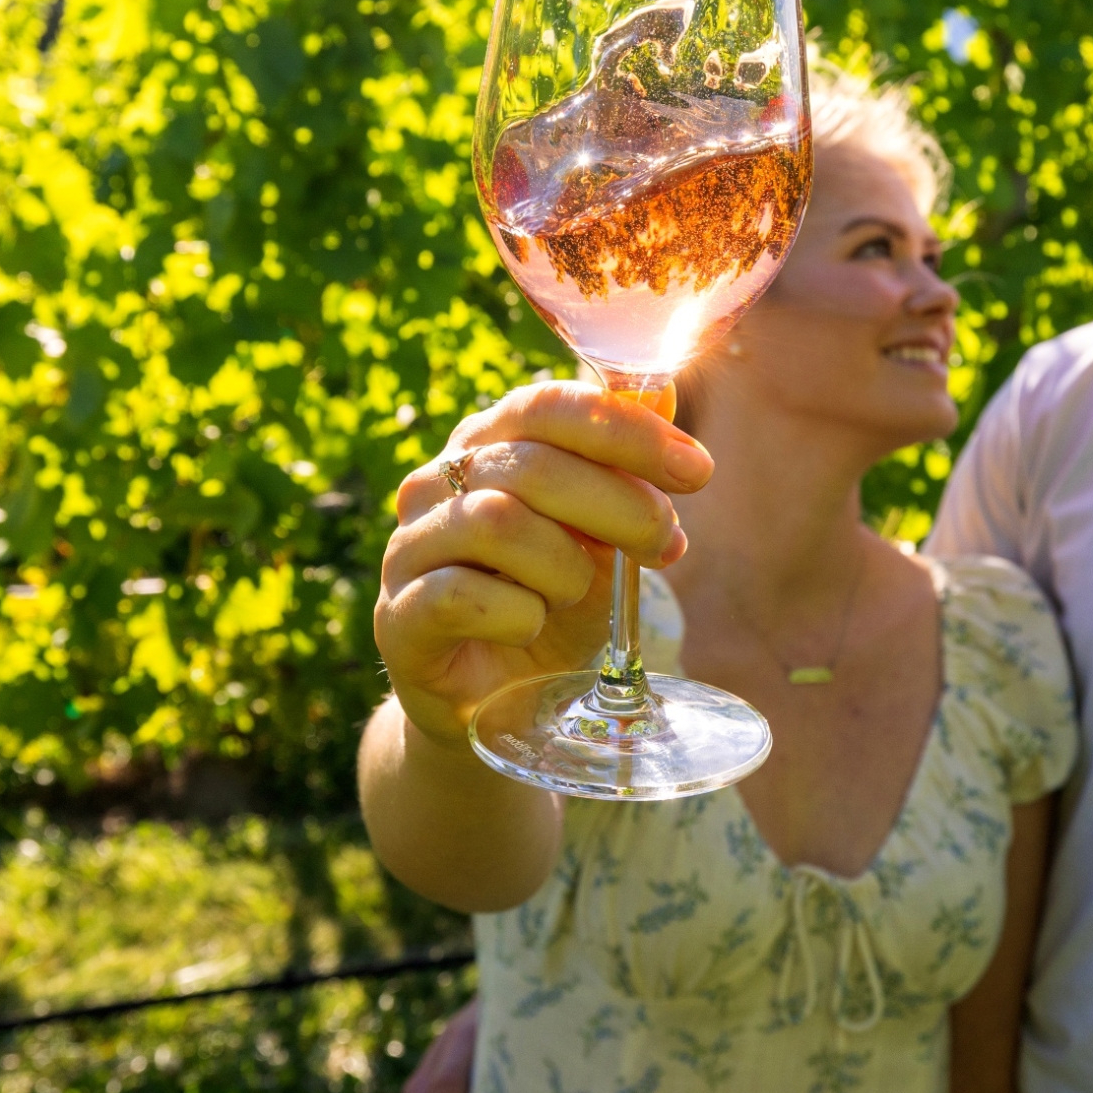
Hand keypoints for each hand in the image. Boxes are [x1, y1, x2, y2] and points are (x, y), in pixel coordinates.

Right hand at [375, 382, 710, 751]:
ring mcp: (407, 549)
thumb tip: (665, 391)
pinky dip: (519, 614)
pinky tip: (532, 627)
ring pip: (496, 523)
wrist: (495, 701)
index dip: (626, 430)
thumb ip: (623, 470)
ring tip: (578, 594)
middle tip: (664, 546)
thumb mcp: (601, 535)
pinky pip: (461, 595)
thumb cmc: (549, 602)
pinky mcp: (396, 617)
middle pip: (531, 465)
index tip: (695, 469)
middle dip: (618, 505)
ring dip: (565, 566)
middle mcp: (435, 484)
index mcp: (485, 445)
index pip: (546, 405)